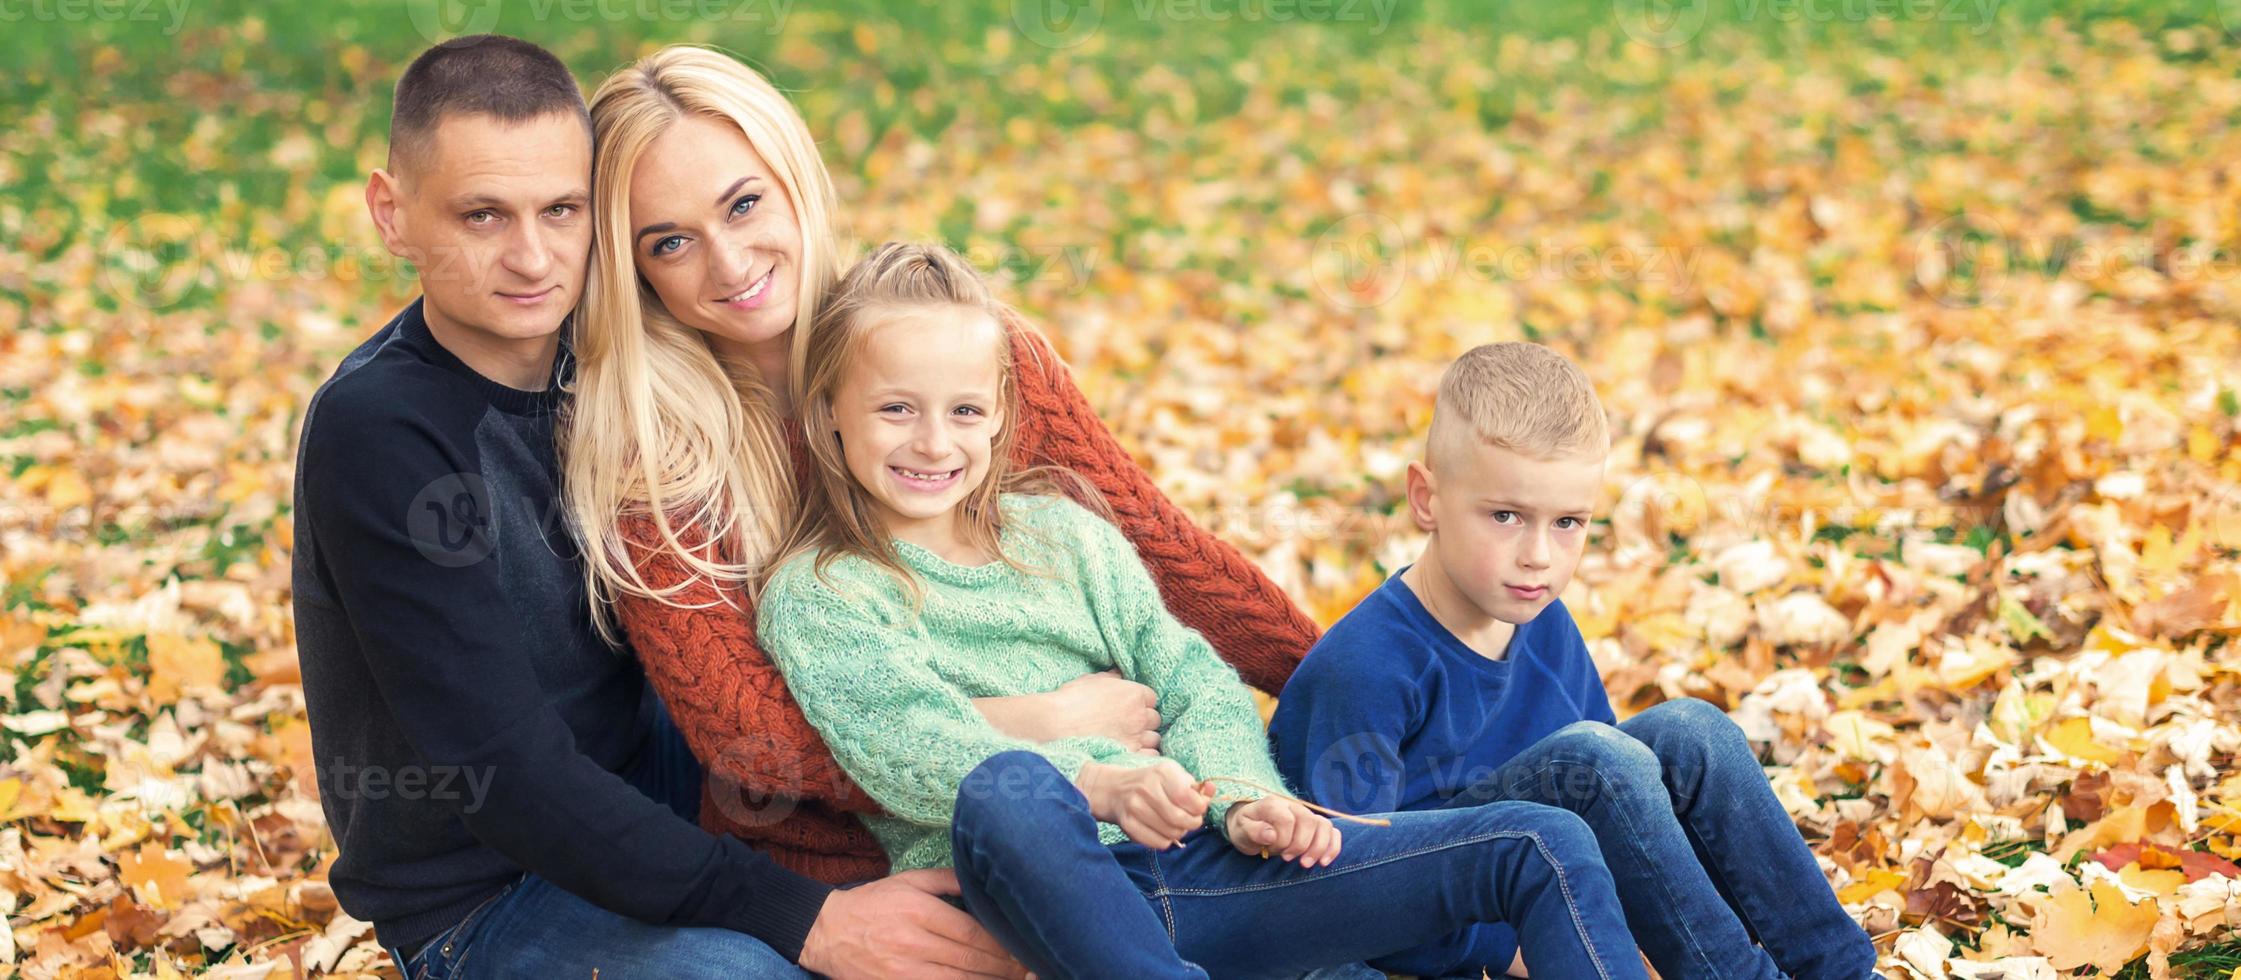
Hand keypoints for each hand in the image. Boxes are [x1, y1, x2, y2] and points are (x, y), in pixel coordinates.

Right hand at [798, 869, 1031, 979]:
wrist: (826, 932)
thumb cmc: (871, 903)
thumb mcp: (907, 880)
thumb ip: (946, 880)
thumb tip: (982, 879)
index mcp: (919, 910)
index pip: (972, 932)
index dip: (1001, 945)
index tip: (1022, 949)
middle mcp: (913, 942)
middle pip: (970, 961)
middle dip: (1004, 968)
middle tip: (1028, 971)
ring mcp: (904, 970)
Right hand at [973, 670, 1162, 753]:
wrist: (1058, 725)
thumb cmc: (1071, 700)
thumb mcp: (1091, 681)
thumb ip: (1110, 679)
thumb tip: (1118, 675)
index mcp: (1134, 694)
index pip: (1151, 698)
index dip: (1140, 703)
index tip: (1130, 708)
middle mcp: (1139, 715)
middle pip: (1154, 719)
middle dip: (1144, 721)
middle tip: (1129, 725)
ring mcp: (1136, 737)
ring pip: (1154, 739)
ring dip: (1145, 739)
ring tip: (1130, 741)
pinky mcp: (1129, 755)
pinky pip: (1149, 757)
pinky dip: (1144, 756)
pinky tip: (1133, 755)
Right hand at [1075, 759, 1207, 848]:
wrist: (1115, 789)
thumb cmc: (1152, 783)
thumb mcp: (1174, 776)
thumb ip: (1195, 786)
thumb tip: (1212, 789)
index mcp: (1162, 773)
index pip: (1188, 797)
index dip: (1199, 808)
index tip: (1198, 809)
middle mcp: (1147, 788)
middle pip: (1181, 819)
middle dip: (1192, 823)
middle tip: (1190, 820)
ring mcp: (1135, 807)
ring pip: (1171, 833)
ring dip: (1179, 833)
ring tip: (1175, 824)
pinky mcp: (1128, 825)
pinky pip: (1158, 843)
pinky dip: (1166, 841)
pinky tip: (1162, 831)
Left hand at [1224, 796, 1340, 867]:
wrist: (1249, 825)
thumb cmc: (1245, 829)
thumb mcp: (1241, 831)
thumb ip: (1253, 831)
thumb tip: (1271, 835)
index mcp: (1273, 804)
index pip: (1287, 819)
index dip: (1283, 839)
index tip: (1272, 850)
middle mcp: (1293, 805)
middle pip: (1309, 821)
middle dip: (1300, 845)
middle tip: (1286, 858)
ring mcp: (1306, 814)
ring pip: (1324, 826)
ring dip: (1318, 848)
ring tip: (1306, 864)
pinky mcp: (1315, 825)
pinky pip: (1333, 832)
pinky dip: (1332, 847)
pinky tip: (1324, 862)